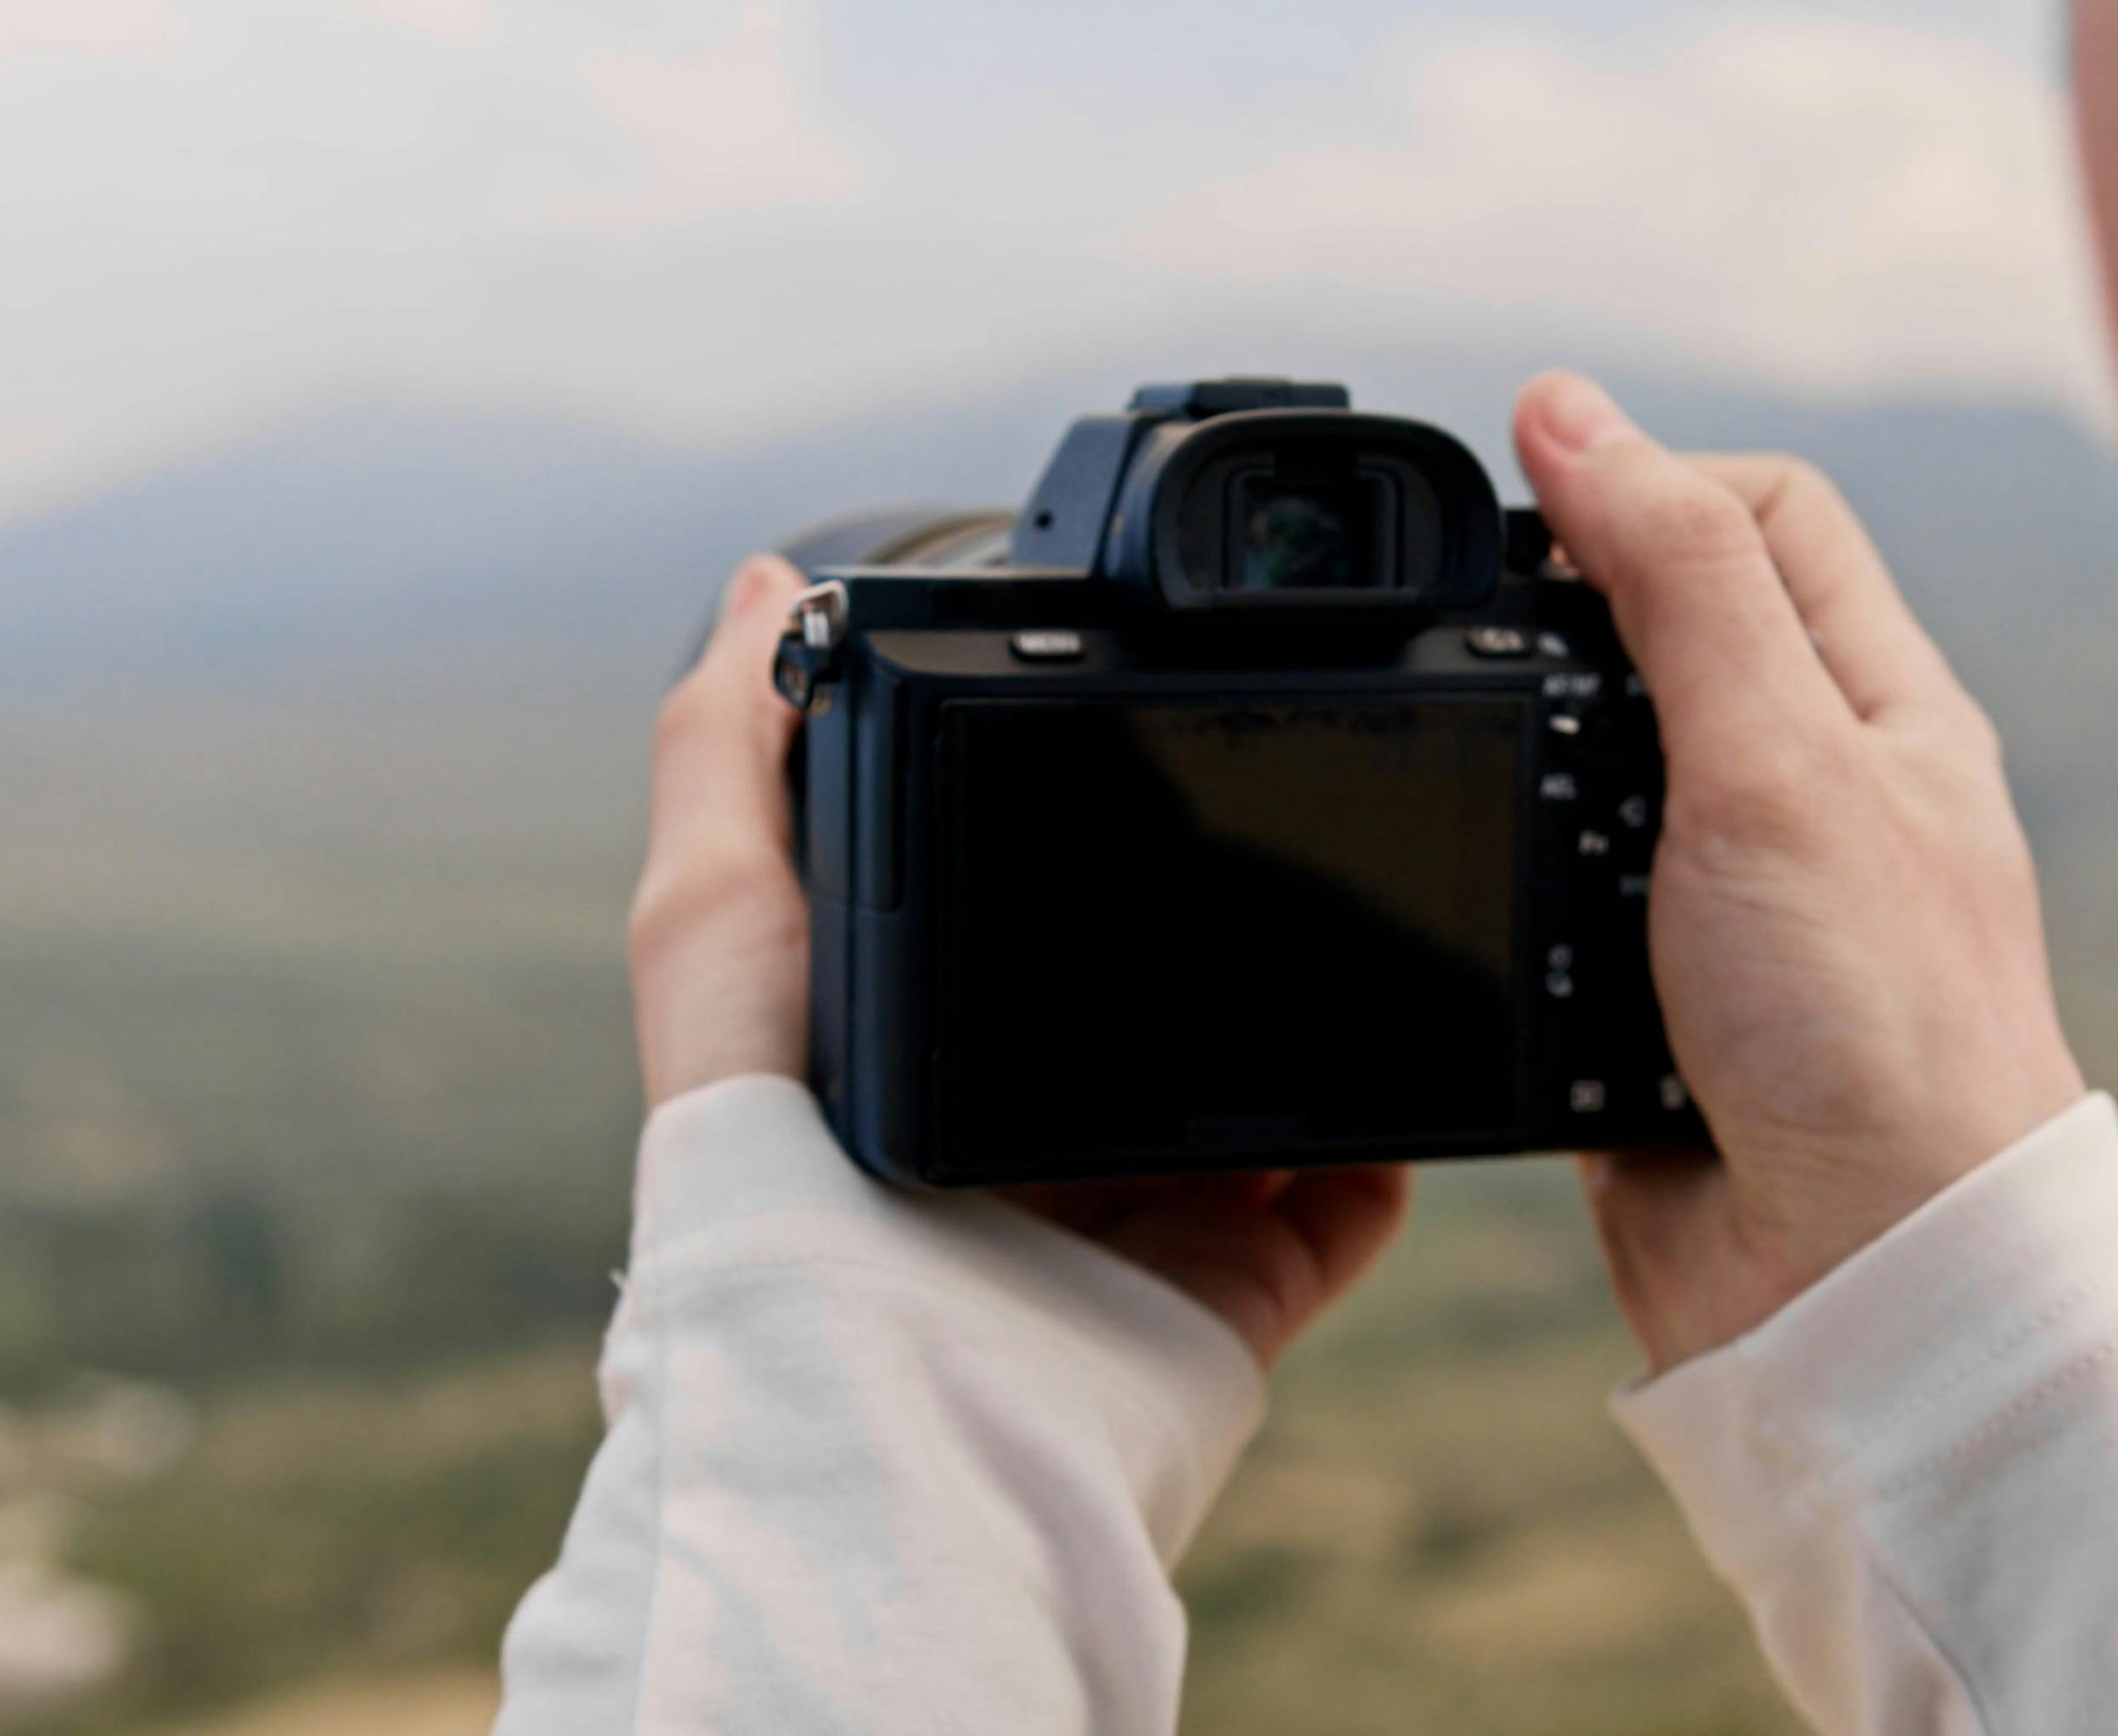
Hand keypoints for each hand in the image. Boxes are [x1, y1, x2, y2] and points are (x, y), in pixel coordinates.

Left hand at [631, 556, 1411, 1365]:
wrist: (880, 1372)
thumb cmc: (769, 1160)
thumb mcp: (711, 918)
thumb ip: (723, 749)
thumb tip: (764, 590)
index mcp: (916, 1062)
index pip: (1008, 930)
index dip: (1057, 840)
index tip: (1116, 750)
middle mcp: (1023, 1147)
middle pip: (1144, 1011)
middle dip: (1213, 928)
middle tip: (1278, 823)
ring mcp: (1135, 1229)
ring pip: (1256, 1104)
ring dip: (1313, 1026)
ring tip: (1371, 910)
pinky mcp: (1224, 1296)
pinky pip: (1339, 1211)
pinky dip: (1384, 1150)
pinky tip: (1406, 1067)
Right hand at [1512, 373, 2087, 1375]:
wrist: (1853, 1288)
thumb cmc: (1878, 1032)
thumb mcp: (1778, 759)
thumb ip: (1676, 580)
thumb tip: (1572, 411)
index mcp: (1885, 710)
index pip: (1765, 518)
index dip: (1645, 489)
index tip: (1530, 516)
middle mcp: (1813, 796)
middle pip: (1657, 636)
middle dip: (1560, 633)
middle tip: (1485, 658)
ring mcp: (1728, 907)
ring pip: (1582, 776)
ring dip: (1526, 779)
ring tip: (1500, 805)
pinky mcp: (1644, 1011)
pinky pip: (1545, 913)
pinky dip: (1508, 905)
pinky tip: (1492, 913)